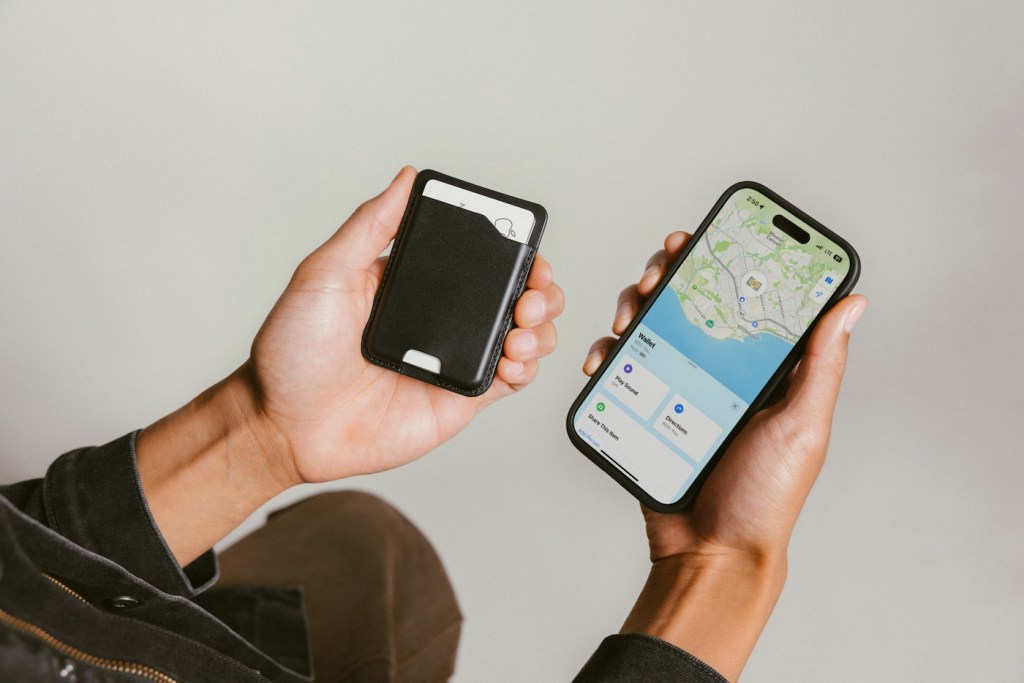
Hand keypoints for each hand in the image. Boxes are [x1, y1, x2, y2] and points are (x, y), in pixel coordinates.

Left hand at [249, 167, 563, 484]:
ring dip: (540, 328)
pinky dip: (526, 369)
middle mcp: (440, 321)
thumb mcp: (326, 273)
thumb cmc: (292, 353)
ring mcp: (452, 361)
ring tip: (522, 329)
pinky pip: (509, 382)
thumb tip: (404, 178)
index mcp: (414, 285)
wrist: (283, 425)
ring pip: (522, 337)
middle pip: (513, 296)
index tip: (525, 247)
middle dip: (539, 288)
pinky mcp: (458, 400)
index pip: (478, 259)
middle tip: (532, 293)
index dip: (512, 251)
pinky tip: (514, 360)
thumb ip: (370, 226)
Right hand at [583, 231, 865, 679]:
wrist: (709, 552)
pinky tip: (606, 357)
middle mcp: (720, 371)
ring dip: (634, 307)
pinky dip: (608, 354)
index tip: (712, 237)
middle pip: (691, 302)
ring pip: (651, 327)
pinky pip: (622, 370)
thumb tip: (852, 302)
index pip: (747, 298)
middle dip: (670, 275)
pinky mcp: (646, 409)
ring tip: (629, 315)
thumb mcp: (802, 425)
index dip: (729, 260)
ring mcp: (679, 388)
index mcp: (762, 368)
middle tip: (660, 275)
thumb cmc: (763, 497)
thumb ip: (822, 364)